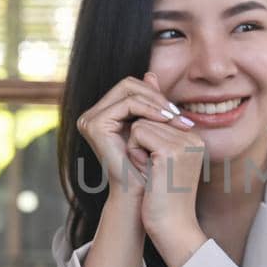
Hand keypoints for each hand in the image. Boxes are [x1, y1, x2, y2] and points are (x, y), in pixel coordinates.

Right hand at [75, 73, 193, 199]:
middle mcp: (91, 115)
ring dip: (156, 102)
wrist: (140, 194)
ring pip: (129, 90)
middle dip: (156, 96)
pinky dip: (150, 108)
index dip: (155, 94)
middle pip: (128, 84)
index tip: (177, 112)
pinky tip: (165, 119)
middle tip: (177, 113)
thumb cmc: (148, 166)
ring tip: (174, 117)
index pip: (130, 87)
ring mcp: (90, 119)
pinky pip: (128, 104)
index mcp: (102, 114)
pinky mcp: (94, 124)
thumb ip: (150, 101)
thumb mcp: (152, 128)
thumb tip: (150, 73)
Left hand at [126, 107, 208, 266]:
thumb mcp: (157, 154)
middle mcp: (193, 136)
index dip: (144, 143)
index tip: (155, 168)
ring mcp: (184, 141)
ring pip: (140, 124)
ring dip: (136, 149)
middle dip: (139, 144)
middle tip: (152, 171)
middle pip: (147, 119)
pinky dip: (135, 153)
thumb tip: (148, 77)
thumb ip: (154, 119)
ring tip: (151, 172)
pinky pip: (137, 133)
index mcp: (193, 137)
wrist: (173, 228)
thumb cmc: (162, 198)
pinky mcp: (171, 150)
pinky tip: (148, 172)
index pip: (155, 118)